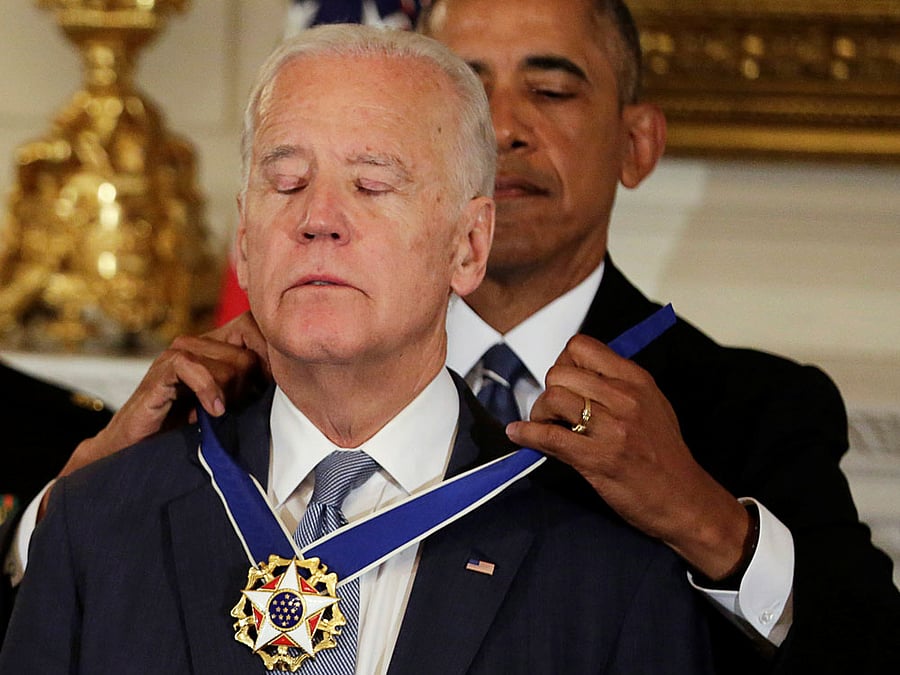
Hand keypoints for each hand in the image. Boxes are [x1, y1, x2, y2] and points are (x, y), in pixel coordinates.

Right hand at [41, 312, 269, 516]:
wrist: (137, 450)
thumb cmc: (187, 430)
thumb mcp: (229, 406)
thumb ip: (251, 388)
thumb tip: (291, 381)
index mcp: (214, 348)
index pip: (253, 327)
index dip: (269, 356)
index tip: (274, 389)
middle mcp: (196, 345)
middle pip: (247, 351)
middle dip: (250, 385)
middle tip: (239, 409)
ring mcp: (177, 355)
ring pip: (226, 362)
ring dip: (231, 392)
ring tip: (222, 414)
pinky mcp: (160, 371)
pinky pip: (192, 365)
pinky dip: (208, 390)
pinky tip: (213, 412)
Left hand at [506, 333, 749, 579]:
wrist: (685, 500)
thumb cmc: (664, 455)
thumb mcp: (651, 405)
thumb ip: (617, 385)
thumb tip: (574, 375)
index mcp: (636, 379)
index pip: (582, 347)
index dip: (564, 363)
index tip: (564, 383)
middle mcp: (624, 398)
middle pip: (560, 373)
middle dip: (547, 390)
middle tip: (552, 411)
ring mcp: (612, 428)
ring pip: (552, 399)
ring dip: (538, 414)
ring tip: (545, 427)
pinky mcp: (598, 458)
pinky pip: (549, 436)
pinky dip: (527, 434)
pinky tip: (519, 435)